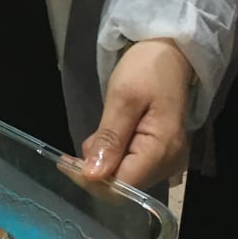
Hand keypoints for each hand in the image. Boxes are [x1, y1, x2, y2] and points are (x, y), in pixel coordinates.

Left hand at [80, 39, 191, 190]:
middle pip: (124, 186)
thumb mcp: (123, 98)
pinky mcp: (161, 154)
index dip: (91, 179)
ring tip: (95, 136)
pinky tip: (106, 140)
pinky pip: (132, 166)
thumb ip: (109, 138)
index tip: (66, 163)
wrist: (171, 52)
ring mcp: (167, 159)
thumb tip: (92, 176)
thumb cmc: (147, 68)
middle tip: (74, 150)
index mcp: (162, 150)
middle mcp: (169, 163)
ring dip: (103, 163)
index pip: (122, 186)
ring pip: (126, 178)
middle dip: (95, 171)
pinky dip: (114, 157)